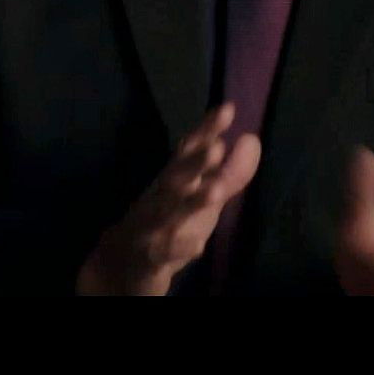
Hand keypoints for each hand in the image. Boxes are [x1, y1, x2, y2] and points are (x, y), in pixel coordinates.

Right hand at [76, 101, 260, 294]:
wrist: (122, 265)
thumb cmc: (168, 224)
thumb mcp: (202, 197)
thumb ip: (229, 172)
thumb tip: (251, 138)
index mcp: (173, 180)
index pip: (189, 150)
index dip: (206, 130)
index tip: (227, 110)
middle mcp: (159, 198)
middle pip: (175, 176)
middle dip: (194, 162)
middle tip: (215, 146)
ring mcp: (150, 227)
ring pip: (168, 212)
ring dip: (189, 202)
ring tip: (214, 192)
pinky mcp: (148, 257)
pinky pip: (161, 252)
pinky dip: (178, 248)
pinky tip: (197, 245)